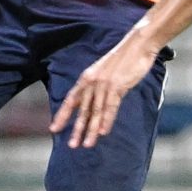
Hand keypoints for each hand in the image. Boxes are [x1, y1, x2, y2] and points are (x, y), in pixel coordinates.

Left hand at [51, 31, 160, 148]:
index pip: (71, 100)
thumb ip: (99, 86)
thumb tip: (97, 103)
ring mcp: (104, 84)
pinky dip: (107, 120)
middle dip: (76, 129)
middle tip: (72, 146)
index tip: (53, 129)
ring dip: (91, 130)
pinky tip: (103, 132)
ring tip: (87, 145)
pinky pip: (110, 106)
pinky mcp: (117, 86)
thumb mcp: (106, 72)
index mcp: (87, 78)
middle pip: (82, 110)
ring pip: (95, 111)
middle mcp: (92, 81)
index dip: (62, 115)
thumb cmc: (124, 58)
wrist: (138, 44)